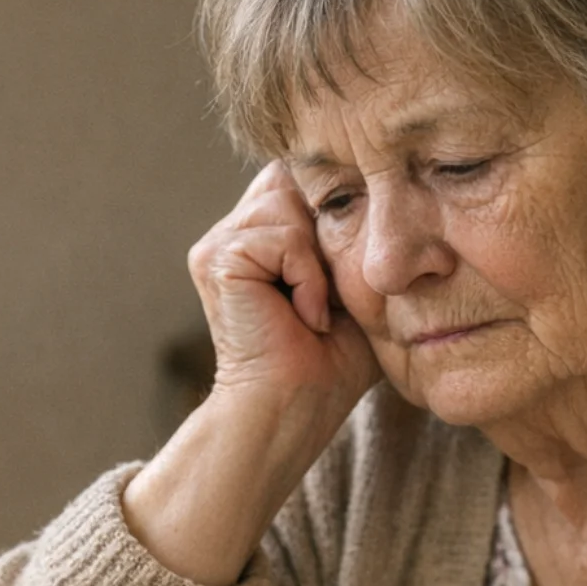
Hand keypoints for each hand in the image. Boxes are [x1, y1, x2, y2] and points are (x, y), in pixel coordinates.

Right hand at [188, 160, 379, 412]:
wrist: (296, 406)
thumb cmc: (332, 359)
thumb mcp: (351, 282)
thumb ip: (347, 230)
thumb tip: (370, 186)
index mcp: (256, 235)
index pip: (298, 179)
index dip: (330, 212)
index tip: (341, 273)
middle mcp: (231, 233)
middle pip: (291, 181)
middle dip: (322, 233)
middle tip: (324, 297)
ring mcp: (218, 244)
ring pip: (288, 203)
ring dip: (316, 261)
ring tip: (313, 310)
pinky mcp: (217, 259)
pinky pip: (285, 238)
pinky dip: (308, 278)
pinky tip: (304, 317)